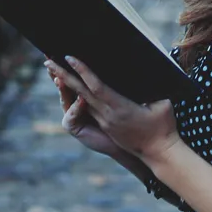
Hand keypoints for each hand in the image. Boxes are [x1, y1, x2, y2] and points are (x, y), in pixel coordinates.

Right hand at [47, 62, 124, 158]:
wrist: (125, 138)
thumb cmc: (126, 116)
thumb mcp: (117, 95)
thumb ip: (111, 81)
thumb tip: (116, 57)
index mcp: (86, 93)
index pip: (74, 76)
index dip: (67, 65)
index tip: (64, 53)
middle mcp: (76, 102)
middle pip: (63, 84)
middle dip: (56, 72)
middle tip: (49, 60)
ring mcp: (72, 115)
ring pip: (64, 99)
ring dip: (62, 87)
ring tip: (60, 78)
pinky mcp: (74, 127)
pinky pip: (71, 117)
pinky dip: (76, 108)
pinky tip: (82, 100)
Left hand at [48, 56, 181, 164]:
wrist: (158, 153)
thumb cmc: (164, 127)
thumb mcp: (162, 104)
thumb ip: (152, 89)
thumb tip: (147, 72)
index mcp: (120, 109)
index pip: (96, 87)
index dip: (83, 71)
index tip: (70, 58)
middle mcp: (107, 116)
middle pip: (81, 93)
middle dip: (63, 75)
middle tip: (48, 61)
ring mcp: (105, 121)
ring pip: (81, 100)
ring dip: (66, 85)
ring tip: (52, 70)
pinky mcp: (106, 125)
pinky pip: (88, 107)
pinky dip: (76, 95)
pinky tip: (70, 86)